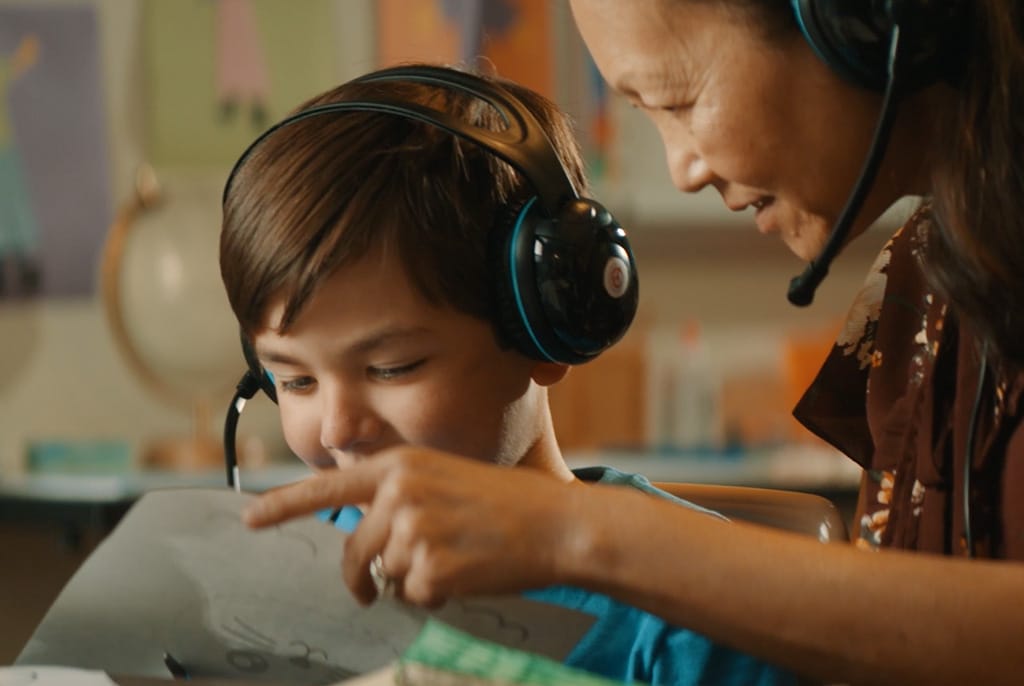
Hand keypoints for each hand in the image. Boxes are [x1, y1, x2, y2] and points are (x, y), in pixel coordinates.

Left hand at [243, 446, 588, 605]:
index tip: (249, 518)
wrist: (556, 523)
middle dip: (360, 576)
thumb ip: (400, 494)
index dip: (284, 505)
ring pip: (387, 576)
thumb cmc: (506, 503)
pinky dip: (435, 596)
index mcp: (400, 465)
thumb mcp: (446, 477)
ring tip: (456, 558)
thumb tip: (364, 535)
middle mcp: (399, 493)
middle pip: (354, 550)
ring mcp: (413, 531)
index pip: (328, 487)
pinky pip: (413, 598)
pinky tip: (466, 575)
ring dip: (413, 579)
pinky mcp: (430, 569)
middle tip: (370, 590)